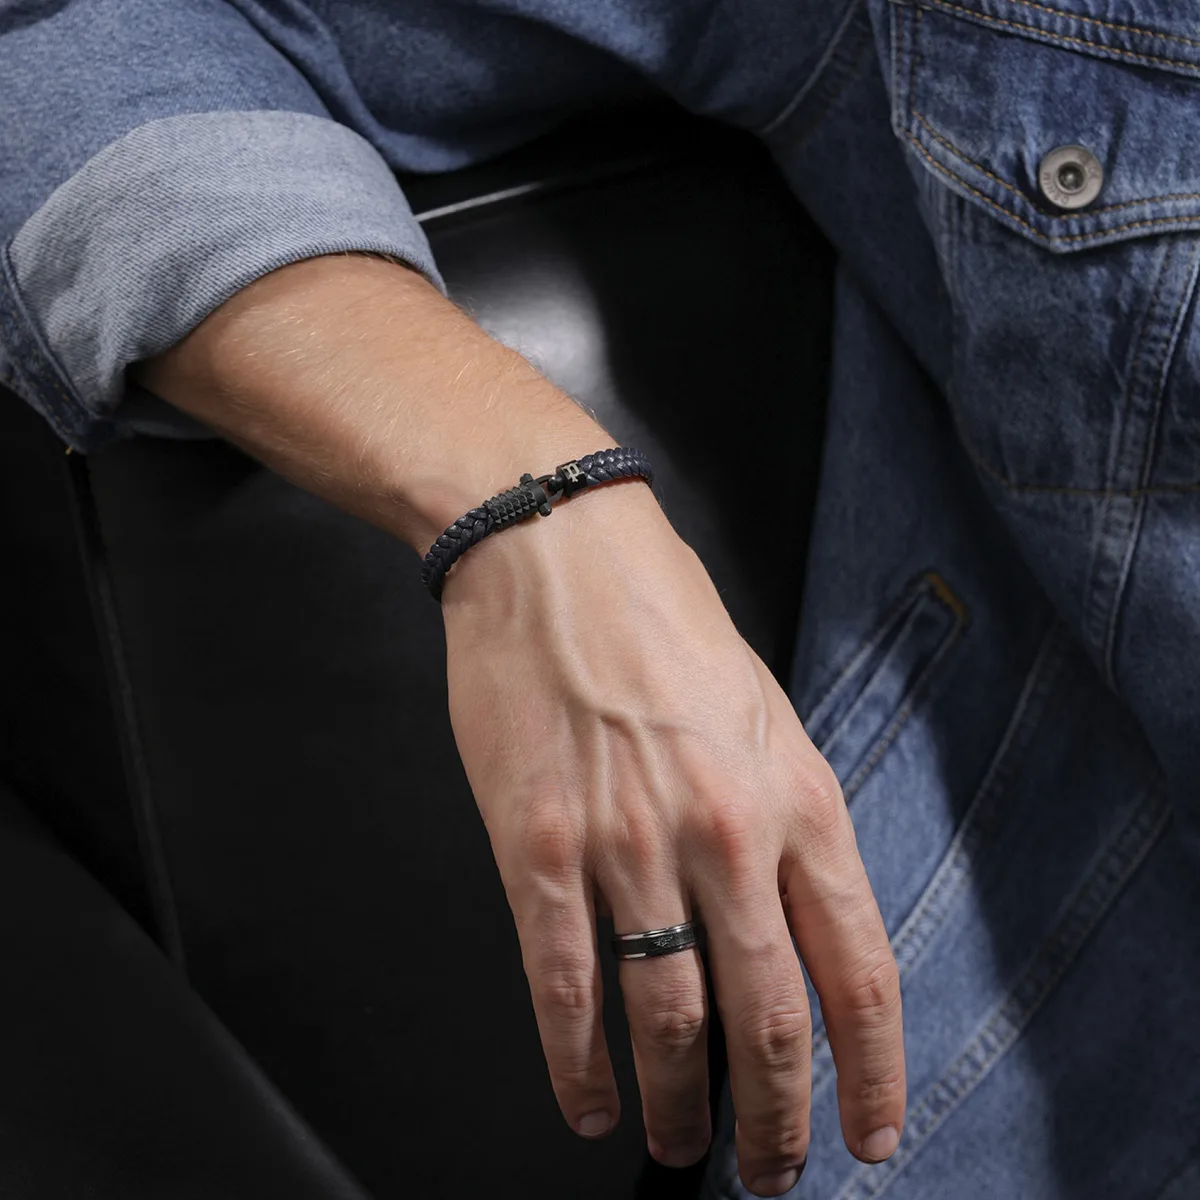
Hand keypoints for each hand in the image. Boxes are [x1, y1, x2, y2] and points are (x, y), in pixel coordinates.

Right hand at [443, 481, 903, 1196]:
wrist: (554, 551)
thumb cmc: (660, 617)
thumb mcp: (761, 705)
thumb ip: (784, 809)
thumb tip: (791, 913)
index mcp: (793, 793)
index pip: (857, 964)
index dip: (871, 1068)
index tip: (871, 1133)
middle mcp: (723, 830)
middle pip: (770, 1015)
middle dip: (781, 1117)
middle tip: (778, 1170)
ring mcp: (628, 841)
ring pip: (668, 1016)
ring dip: (681, 1104)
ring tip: (681, 1146)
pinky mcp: (539, 843)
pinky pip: (565, 983)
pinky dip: (578, 1062)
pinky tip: (591, 1100)